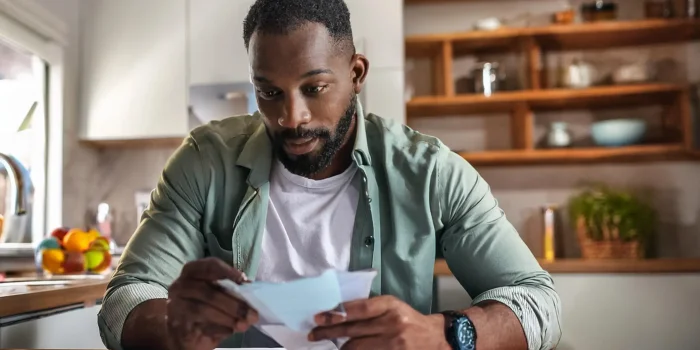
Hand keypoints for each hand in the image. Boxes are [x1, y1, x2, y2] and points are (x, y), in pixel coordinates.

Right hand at [166, 257, 258, 349]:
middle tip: (252, 314)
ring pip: (202, 309)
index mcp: (192, 272)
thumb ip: (232, 291)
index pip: (209, 266)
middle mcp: (180, 285)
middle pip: (208, 291)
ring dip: (227, 318)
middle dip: (233, 304)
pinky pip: (198, 325)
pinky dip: (217, 329)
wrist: (186, 333)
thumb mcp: (220, 295)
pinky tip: (229, 331)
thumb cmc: (206, 308)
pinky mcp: (176, 324)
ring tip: (243, 325)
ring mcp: (175, 305)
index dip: (227, 271)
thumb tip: (250, 290)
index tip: (244, 281)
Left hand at [308, 295, 450, 349]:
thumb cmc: (408, 320)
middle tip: (313, 334)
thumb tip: (338, 312)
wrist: (436, 339)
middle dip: (329, 333)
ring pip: (356, 347)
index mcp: (390, 305)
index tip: (318, 317)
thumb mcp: (392, 306)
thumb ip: (370, 308)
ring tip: (325, 344)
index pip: (358, 309)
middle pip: (353, 330)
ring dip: (339, 347)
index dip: (336, 314)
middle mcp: (392, 323)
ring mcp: (393, 343)